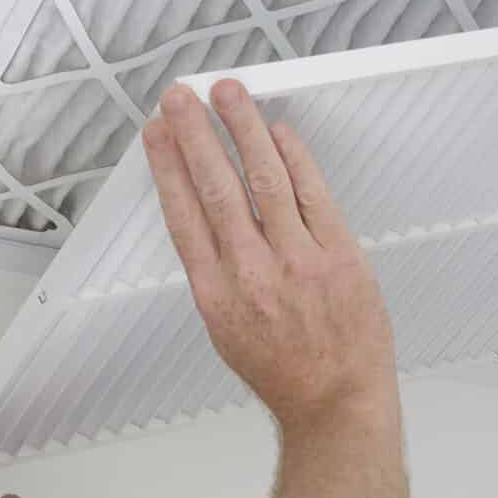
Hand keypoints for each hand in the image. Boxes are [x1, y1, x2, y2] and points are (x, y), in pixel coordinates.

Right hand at [140, 78, 398, 431]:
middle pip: (217, 188)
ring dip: (243, 129)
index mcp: (216, 295)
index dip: (167, 167)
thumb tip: (205, 217)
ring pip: (265, 179)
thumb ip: (216, 273)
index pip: (183, 215)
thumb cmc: (282, 371)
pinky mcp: (340, 255)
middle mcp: (253, 273)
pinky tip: (277, 132)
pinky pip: (313, 193)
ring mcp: (299, 261)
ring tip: (227, 93)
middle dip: (196, 134)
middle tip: (180, 96)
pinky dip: (294, 158)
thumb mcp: (226, 331)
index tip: (157, 133)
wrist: (337, 403)